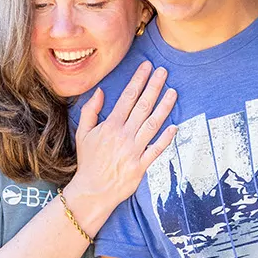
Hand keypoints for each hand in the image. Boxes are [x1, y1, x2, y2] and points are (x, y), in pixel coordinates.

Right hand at [69, 60, 177, 219]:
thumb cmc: (88, 162)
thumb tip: (100, 91)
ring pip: (152, 124)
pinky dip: (166, 139)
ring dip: (164, 107)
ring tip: (173, 92)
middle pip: (143, 106)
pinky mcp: (141, 166)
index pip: (127, 97)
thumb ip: (90, 111)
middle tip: (164, 71)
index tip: (147, 66)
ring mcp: (133, 151)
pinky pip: (156, 150)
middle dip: (154, 86)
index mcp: (110, 126)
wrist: (91, 191)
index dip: (139, 80)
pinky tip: (175, 126)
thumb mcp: (82, 134)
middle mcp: (124, 136)